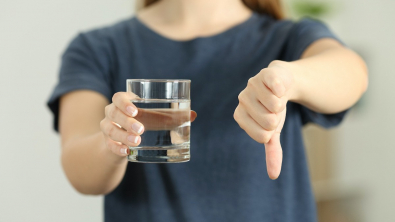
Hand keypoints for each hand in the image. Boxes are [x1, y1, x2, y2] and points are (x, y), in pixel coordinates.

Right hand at [100, 92, 196, 156]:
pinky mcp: (108, 142)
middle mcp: (112, 113)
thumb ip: (173, 116)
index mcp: (124, 102)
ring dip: (123, 136)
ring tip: (137, 141)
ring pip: (110, 129)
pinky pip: (109, 145)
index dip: (124, 103)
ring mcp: (108, 127)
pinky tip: (126, 152)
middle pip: (113, 113)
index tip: (135, 111)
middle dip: (126, 121)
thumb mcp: (156, 118)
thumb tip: (193, 115)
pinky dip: (117, 148)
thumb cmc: (144, 122)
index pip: (118, 97)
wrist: (125, 140)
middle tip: (141, 129)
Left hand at [234, 61, 294, 178]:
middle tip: (274, 108)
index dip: (272, 131)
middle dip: (278, 117)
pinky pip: (276, 86)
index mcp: (240, 116)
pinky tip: (280, 88)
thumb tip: (273, 175)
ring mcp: (252, 85)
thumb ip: (272, 151)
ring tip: (277, 97)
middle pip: (268, 122)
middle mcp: (242, 99)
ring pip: (274, 106)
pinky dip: (282, 89)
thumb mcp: (272, 132)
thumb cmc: (273, 110)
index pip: (261, 136)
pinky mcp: (266, 73)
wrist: (282, 83)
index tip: (270, 122)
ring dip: (283, 104)